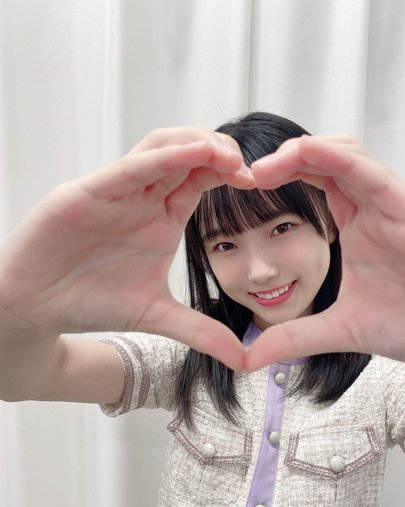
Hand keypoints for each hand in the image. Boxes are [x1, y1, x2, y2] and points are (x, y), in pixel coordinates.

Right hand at [0, 129, 253, 369]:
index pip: (202, 180)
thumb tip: (244, 360)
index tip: (261, 183)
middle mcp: (142, 197)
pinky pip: (131, 167)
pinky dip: (163, 158)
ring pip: (161, 148)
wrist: (39, 307)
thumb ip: (202, 332)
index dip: (230, 173)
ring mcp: (117, 190)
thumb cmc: (91, 302)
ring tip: (227, 156)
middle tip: (252, 167)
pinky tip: (192, 153)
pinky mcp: (89, 192)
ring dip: (196, 145)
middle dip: (221, 152)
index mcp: (162, 217)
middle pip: (187, 154)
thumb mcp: (158, 316)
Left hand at [245, 135, 404, 375]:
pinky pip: (373, 173)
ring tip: (266, 167)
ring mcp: (393, 205)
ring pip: (347, 154)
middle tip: (246, 173)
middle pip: (325, 159)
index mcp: (356, 227)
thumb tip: (250, 356)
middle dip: (284, 159)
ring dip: (305, 151)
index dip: (279, 178)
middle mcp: (373, 208)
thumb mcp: (340, 330)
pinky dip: (338, 159)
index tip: (241, 188)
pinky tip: (307, 154)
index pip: (314, 184)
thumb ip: (296, 337)